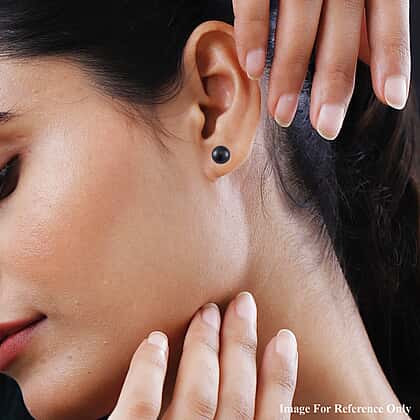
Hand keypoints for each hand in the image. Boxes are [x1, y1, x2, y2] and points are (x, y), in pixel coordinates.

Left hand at [108, 291, 297, 418]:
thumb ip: (227, 419)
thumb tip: (238, 384)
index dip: (280, 377)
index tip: (284, 338)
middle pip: (236, 397)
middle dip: (242, 344)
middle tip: (242, 303)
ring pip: (197, 396)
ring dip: (205, 347)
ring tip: (207, 311)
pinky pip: (140, 409)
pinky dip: (149, 371)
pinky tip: (155, 340)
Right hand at [232, 0, 410, 139]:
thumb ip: (365, 14)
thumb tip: (373, 59)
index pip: (388, 19)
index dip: (392, 59)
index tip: (393, 99)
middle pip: (342, 32)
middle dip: (334, 83)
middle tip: (327, 127)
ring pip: (300, 23)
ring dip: (290, 73)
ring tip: (282, 113)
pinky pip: (257, 0)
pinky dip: (254, 34)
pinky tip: (253, 69)